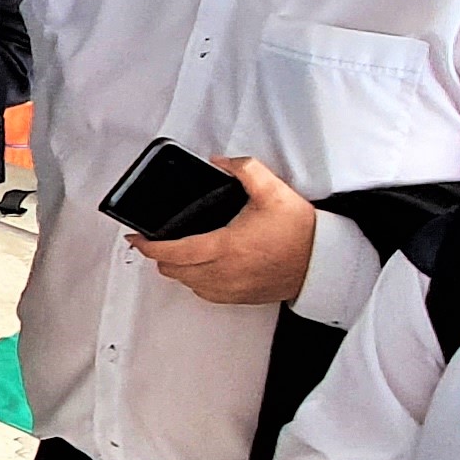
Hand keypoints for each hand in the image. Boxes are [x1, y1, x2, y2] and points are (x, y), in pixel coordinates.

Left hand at [136, 155, 315, 305]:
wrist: (323, 261)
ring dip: (177, 269)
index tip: (136, 238)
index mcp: (226, 246)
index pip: (173, 252)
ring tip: (176, 251)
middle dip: (159, 256)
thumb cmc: (300, 231)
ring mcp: (231, 289)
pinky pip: (205, 293)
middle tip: (154, 241)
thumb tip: (220, 162)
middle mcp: (224, 272)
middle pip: (173, 271)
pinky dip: (195, 281)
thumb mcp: (272, 189)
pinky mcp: (240, 297)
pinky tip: (200, 267)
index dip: (148, 247)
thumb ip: (243, 169)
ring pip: (187, 284)